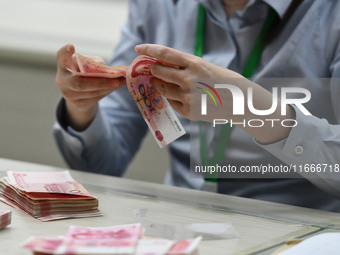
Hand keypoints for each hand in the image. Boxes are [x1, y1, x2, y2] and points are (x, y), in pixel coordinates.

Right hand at [55, 44, 125, 130]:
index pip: (61, 57)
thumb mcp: (89, 64)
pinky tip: (115, 87)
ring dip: (108, 87)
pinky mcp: (78, 104)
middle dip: (99, 83)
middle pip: (79, 83)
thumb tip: (112, 72)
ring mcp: (68, 94)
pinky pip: (95, 99)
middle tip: (116, 81)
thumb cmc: (86, 73)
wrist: (80, 94)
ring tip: (121, 82)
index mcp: (64, 65)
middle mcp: (62, 80)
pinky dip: (107, 92)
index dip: (65, 52)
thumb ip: (96, 64)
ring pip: (90, 93)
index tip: (71, 46)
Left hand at [135, 44, 294, 143]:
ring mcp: (186, 96)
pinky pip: (172, 102)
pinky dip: (173, 99)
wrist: (240, 103)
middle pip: (158, 72)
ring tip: (172, 85)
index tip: (138, 48)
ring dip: (162, 85)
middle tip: (154, 70)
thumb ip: (185, 66)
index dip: (149, 49)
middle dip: (154, 70)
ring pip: (162, 89)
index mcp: (194, 63)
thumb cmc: (224, 81)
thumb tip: (164, 65)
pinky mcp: (187, 111)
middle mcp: (188, 79)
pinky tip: (185, 97)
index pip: (164, 53)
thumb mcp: (205, 67)